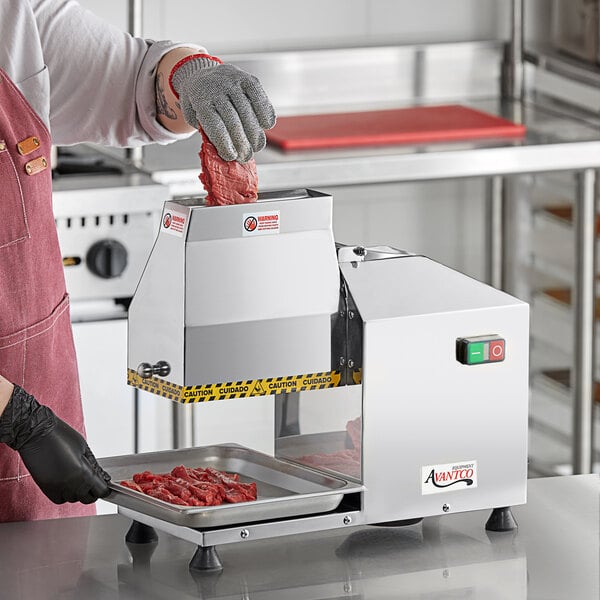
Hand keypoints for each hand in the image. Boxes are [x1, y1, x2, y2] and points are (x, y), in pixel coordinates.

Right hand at [0, 385, 110, 503]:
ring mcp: (57, 488)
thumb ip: (95, 466)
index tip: (104, 483)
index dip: (104, 487)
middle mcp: (70, 484)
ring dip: (78, 492)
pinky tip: (67, 481)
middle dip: (92, 490)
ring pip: (74, 499)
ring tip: (77, 476)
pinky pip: (60, 499)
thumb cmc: (59, 436)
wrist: (36, 433)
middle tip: (92, 479)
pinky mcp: (46, 488)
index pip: (100, 491)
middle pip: (88, 498)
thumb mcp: (84, 448)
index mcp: (82, 472)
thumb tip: (104, 477)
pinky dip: (65, 494)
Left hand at [170, 54, 275, 162]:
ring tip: (257, 146)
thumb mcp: (193, 115)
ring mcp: (233, 82)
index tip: (231, 156)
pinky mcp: (247, 79)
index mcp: (201, 100)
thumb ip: (205, 131)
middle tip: (246, 156)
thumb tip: (225, 149)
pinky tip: (266, 126)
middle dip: (242, 143)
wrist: (201, 73)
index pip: (215, 126)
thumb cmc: (199, 101)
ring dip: (255, 133)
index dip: (225, 144)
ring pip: (248, 111)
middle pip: (233, 121)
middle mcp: (217, 88)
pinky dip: (265, 112)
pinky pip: (259, 97)